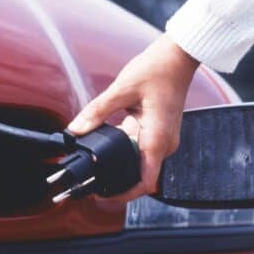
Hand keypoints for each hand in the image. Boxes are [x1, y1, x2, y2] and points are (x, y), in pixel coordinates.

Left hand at [67, 34, 198, 201]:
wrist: (178, 57)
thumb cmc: (157, 69)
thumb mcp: (121, 89)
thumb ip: (96, 111)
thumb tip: (76, 129)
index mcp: (158, 140)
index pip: (144, 183)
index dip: (124, 195)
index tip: (103, 196)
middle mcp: (164, 145)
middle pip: (139, 176)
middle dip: (116, 180)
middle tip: (90, 179)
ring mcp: (163, 140)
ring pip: (138, 162)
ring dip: (118, 162)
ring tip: (96, 160)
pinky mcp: (158, 132)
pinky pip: (140, 149)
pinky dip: (124, 149)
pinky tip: (108, 138)